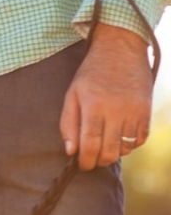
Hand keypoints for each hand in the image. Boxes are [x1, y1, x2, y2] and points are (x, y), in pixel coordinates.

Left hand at [60, 24, 152, 170]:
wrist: (120, 49)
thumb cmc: (91, 74)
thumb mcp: (72, 95)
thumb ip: (68, 124)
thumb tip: (71, 151)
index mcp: (94, 106)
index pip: (90, 145)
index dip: (85, 161)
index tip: (82, 165)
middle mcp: (116, 110)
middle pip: (109, 151)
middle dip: (98, 162)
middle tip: (92, 160)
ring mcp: (135, 110)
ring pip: (126, 148)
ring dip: (114, 153)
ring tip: (105, 146)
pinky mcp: (147, 109)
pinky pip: (140, 139)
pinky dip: (130, 145)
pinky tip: (119, 138)